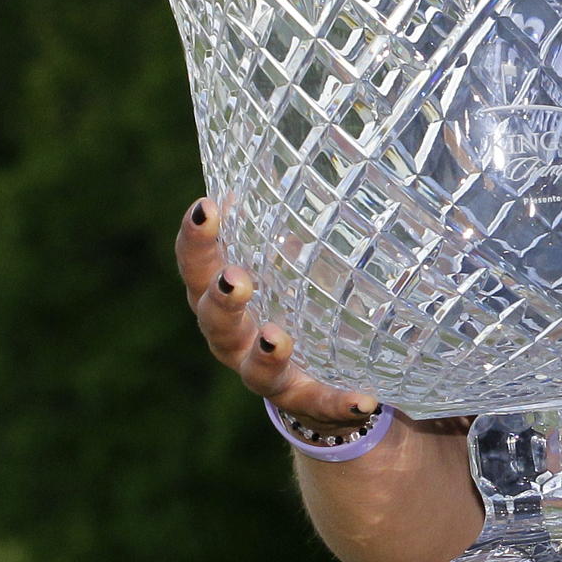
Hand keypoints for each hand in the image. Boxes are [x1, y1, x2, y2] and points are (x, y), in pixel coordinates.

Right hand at [175, 197, 379, 434]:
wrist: (319, 379)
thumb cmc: (297, 302)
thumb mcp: (292, 262)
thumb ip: (292, 223)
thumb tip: (307, 155)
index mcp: (223, 297)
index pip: (197, 265)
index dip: (196, 240)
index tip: (207, 207)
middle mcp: (235, 339)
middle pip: (213, 320)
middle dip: (221, 298)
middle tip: (235, 278)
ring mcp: (268, 377)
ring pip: (254, 370)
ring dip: (265, 352)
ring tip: (279, 336)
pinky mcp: (308, 403)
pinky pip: (323, 406)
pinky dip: (341, 404)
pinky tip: (365, 399)